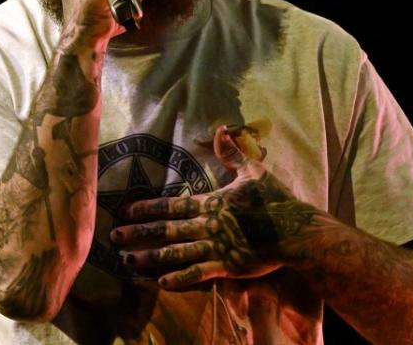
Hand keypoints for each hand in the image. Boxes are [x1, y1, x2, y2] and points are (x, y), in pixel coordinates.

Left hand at [109, 125, 318, 288]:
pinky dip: (179, 278)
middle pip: (165, 230)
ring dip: (150, 257)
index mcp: (211, 203)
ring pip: (175, 253)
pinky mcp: (226, 267)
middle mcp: (207, 226)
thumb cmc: (277, 201)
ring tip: (127, 261)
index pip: (172, 205)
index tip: (125, 210)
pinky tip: (160, 282)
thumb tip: (219, 130)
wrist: (297, 232)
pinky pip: (197, 274)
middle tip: (114, 236)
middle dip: (138, 233)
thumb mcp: (254, 171)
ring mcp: (215, 248)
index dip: (147, 208)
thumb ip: (232, 153)